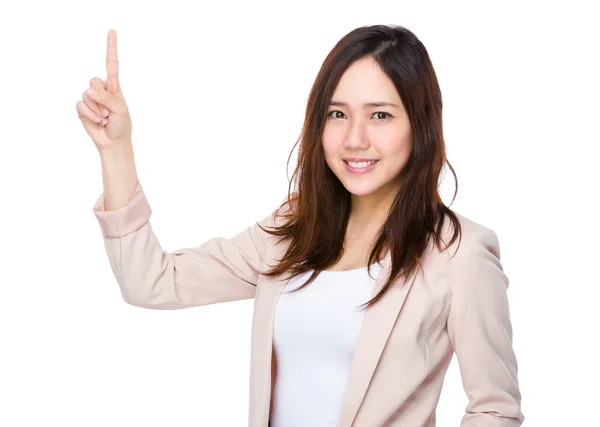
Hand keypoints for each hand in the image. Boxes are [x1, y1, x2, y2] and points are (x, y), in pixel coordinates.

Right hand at [76, 29, 132, 150]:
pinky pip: (80, 105)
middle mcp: (101, 89)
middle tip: (110, 112)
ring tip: (106, 118)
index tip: (112, 31)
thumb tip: (92, 90)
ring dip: (98, 109)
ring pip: (87, 95)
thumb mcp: (121, 110)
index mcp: (114, 87)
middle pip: (94, 81)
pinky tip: (98, 121)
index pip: (111, 64)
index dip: (111, 48)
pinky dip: (90, 114)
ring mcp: (91, 98)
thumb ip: (108, 98)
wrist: (113, 142)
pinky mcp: (82, 108)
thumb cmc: (122, 125)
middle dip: (102, 97)